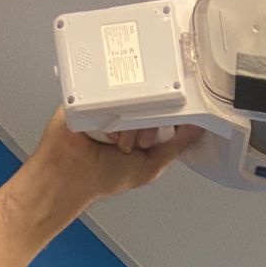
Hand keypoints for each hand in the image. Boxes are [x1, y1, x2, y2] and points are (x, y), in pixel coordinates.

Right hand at [25, 107, 201, 216]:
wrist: (68, 175)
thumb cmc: (101, 178)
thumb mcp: (149, 167)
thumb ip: (175, 147)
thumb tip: (198, 129)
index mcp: (141, 131)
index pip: (166, 113)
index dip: (169, 119)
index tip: (161, 132)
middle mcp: (126, 116)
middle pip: (151, 102)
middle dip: (146, 125)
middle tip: (133, 144)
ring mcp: (109, 104)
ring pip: (132, 95)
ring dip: (127, 121)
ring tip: (116, 142)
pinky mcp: (89, 94)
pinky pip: (107, 88)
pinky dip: (110, 106)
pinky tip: (106, 126)